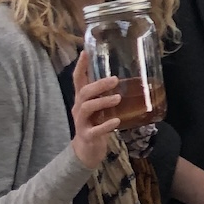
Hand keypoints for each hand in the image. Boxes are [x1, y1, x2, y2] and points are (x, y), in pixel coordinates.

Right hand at [69, 51, 122, 169]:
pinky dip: (105, 125)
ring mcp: (81, 123)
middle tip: (115, 80)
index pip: (77, 79)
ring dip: (102, 101)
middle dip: (98, 85)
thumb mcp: (99, 107)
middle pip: (83, 92)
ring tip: (117, 98)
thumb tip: (126, 77)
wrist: (86, 151)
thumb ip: (105, 94)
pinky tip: (116, 121)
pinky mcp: (86, 136)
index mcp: (82, 99)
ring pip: (87, 108)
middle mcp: (79, 108)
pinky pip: (94, 130)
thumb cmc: (96, 123)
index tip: (85, 51)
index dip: (80, 66)